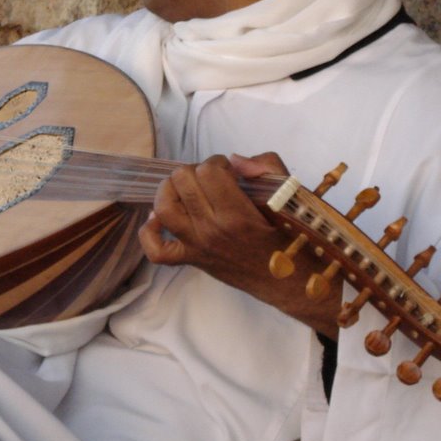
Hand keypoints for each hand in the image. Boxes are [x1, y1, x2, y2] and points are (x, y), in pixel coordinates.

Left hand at [139, 153, 340, 336]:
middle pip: (183, 181)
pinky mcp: (191, 260)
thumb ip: (266, 168)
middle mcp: (212, 230)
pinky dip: (150, 232)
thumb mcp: (289, 196)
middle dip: (196, 171)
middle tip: (211, 179)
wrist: (289, 281)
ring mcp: (198, 246)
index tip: (230, 172)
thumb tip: (235, 160)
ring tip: (186, 189)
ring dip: (170, 189)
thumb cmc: (290, 237)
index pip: (208, 171)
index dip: (218, 163)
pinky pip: (156, 250)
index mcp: (237, 214)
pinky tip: (159, 218)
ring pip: (164, 207)